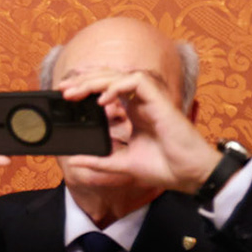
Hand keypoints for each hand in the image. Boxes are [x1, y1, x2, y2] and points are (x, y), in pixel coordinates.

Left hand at [60, 70, 220, 192]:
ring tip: (76, 93)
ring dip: (95, 81)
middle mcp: (141, 103)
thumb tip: (73, 161)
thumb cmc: (164, 167)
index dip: (86, 88)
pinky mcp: (160, 101)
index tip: (65, 95)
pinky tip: (103, 101)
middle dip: (84, 81)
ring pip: (119, 75)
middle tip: (62, 89)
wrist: (189, 175)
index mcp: (133, 112)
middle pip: (109, 79)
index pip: (106, 90)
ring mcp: (151, 100)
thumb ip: (98, 160)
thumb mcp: (121, 164)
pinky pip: (136, 82)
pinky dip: (117, 87)